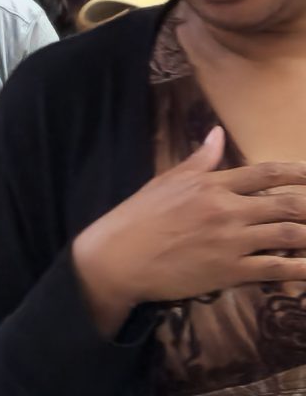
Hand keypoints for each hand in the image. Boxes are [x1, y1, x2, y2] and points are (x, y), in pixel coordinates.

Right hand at [73, 126, 305, 336]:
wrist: (118, 257)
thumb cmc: (138, 217)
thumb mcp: (166, 181)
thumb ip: (198, 159)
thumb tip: (216, 133)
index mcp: (210, 185)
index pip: (265, 174)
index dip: (297, 173)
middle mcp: (226, 210)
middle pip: (286, 205)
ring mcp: (231, 241)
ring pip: (288, 235)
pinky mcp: (230, 271)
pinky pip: (275, 268)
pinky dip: (300, 268)